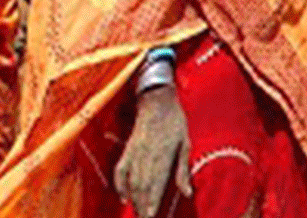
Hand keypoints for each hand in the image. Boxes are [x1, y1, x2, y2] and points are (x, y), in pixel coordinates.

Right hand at [114, 85, 192, 217]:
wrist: (156, 99)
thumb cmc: (175, 122)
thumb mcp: (185, 144)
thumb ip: (183, 170)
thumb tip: (187, 194)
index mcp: (162, 157)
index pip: (155, 187)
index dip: (152, 204)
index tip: (151, 217)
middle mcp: (146, 156)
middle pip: (141, 187)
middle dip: (142, 207)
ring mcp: (134, 152)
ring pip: (131, 181)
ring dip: (133, 199)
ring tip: (137, 213)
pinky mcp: (127, 147)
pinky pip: (120, 169)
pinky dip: (119, 183)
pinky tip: (122, 196)